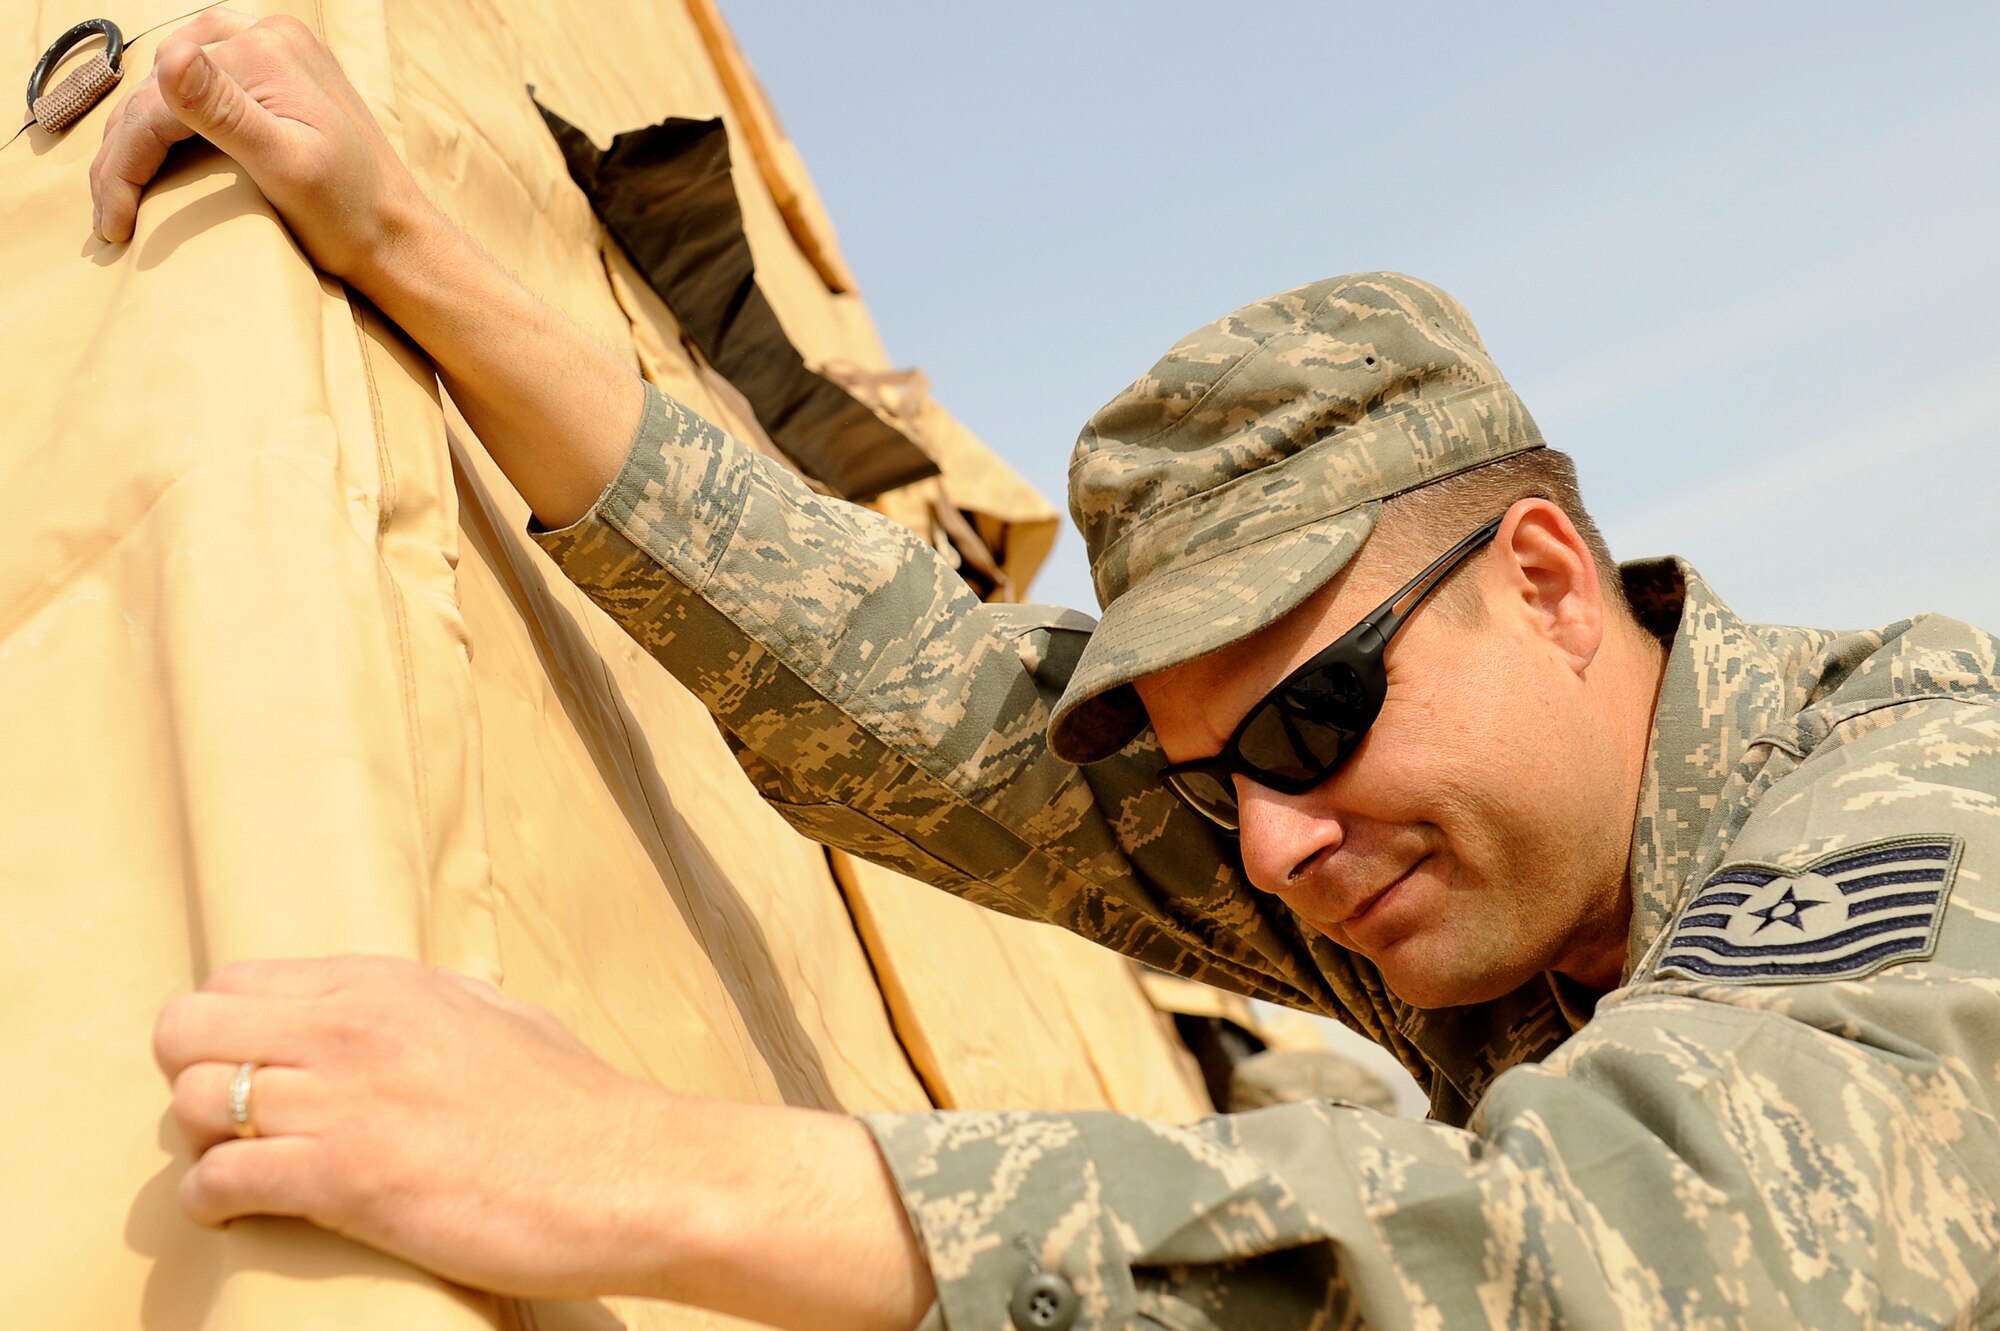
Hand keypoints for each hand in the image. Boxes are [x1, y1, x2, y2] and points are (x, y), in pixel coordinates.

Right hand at [89, 10, 443, 286]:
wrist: (399, 237)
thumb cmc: (348, 217)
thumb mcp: (286, 167)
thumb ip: (225, 112)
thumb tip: (172, 56)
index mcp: (264, 50)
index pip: (158, 103)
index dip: (123, 166)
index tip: (111, 225)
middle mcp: (267, 32)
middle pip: (162, 92)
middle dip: (126, 155)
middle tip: (109, 217)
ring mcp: (276, 48)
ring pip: (175, 87)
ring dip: (142, 137)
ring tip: (123, 196)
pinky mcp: (281, 71)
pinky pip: (204, 84)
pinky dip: (175, 120)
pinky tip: (160, 157)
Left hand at [154, 956, 673, 1297]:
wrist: (627, 1173)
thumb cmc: (574, 1105)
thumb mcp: (496, 1015)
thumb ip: (426, 1002)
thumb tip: (393, 1003)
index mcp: (384, 983)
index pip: (233, 980)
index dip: (225, 1031)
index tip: (251, 1070)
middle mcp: (350, 1027)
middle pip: (185, 1030)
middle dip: (191, 1077)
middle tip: (232, 1121)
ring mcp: (344, 1101)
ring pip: (188, 1105)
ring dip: (201, 1145)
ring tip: (245, 1168)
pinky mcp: (344, 1179)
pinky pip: (218, 1182)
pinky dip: (214, 1203)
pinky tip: (247, 1211)